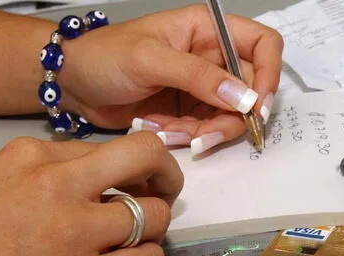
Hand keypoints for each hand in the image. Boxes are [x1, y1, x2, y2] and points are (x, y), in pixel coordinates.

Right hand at [0, 132, 182, 255]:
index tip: (128, 187)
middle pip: (146, 156)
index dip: (130, 170)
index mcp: (31, 158)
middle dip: (167, 175)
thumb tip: (110, 176)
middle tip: (162, 195)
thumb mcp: (1, 189)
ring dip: (154, 229)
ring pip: (156, 214)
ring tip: (132, 243)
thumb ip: (50, 175)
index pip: (112, 149)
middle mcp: (57, 186)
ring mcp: (76, 234)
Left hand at [59, 5, 283, 150]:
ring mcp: (204, 87)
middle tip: (207, 134)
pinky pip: (208, 130)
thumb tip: (245, 99)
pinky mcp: (192, 111)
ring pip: (231, 116)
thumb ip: (198, 77)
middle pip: (251, 90)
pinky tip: (164, 131)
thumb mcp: (150, 60)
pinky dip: (191, 137)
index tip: (258, 106)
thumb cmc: (105, 57)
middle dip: (233, 116)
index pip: (263, 45)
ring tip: (175, 133)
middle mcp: (214, 58)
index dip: (270, 73)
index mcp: (209, 30)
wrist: (73, 84)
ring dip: (208, 131)